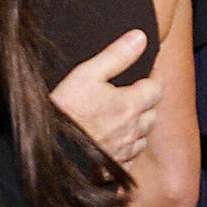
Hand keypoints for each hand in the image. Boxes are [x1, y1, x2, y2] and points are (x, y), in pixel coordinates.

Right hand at [50, 29, 159, 163]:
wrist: (50, 149)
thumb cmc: (65, 109)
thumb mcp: (87, 73)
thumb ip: (116, 55)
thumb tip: (140, 38)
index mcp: (129, 105)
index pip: (156, 88)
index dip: (155, 76)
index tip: (149, 70)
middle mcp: (132, 130)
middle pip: (153, 113)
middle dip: (150, 100)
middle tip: (138, 90)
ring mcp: (123, 151)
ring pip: (143, 137)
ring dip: (141, 124)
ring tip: (128, 115)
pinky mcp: (113, 168)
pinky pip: (131, 158)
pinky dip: (130, 148)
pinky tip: (118, 142)